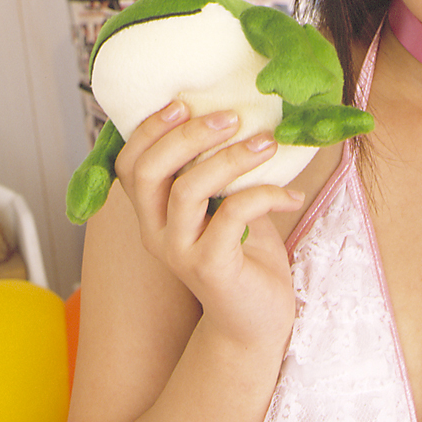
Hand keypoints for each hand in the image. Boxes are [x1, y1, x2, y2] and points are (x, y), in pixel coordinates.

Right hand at [114, 101, 301, 349]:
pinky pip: (231, 216)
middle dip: (188, 136)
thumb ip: (219, 171)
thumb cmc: (244, 254)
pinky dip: (264, 195)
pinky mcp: (210, 269)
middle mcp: (156, 232)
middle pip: (149, 172)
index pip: (129, 164)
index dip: (148, 129)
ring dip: (230, 159)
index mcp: (154, 212)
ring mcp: (180, 252)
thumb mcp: (226, 204)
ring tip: (268, 144)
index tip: (183, 101)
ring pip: (188, 191)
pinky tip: (292, 197)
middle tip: (231, 116)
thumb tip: (243, 113)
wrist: (257, 320)